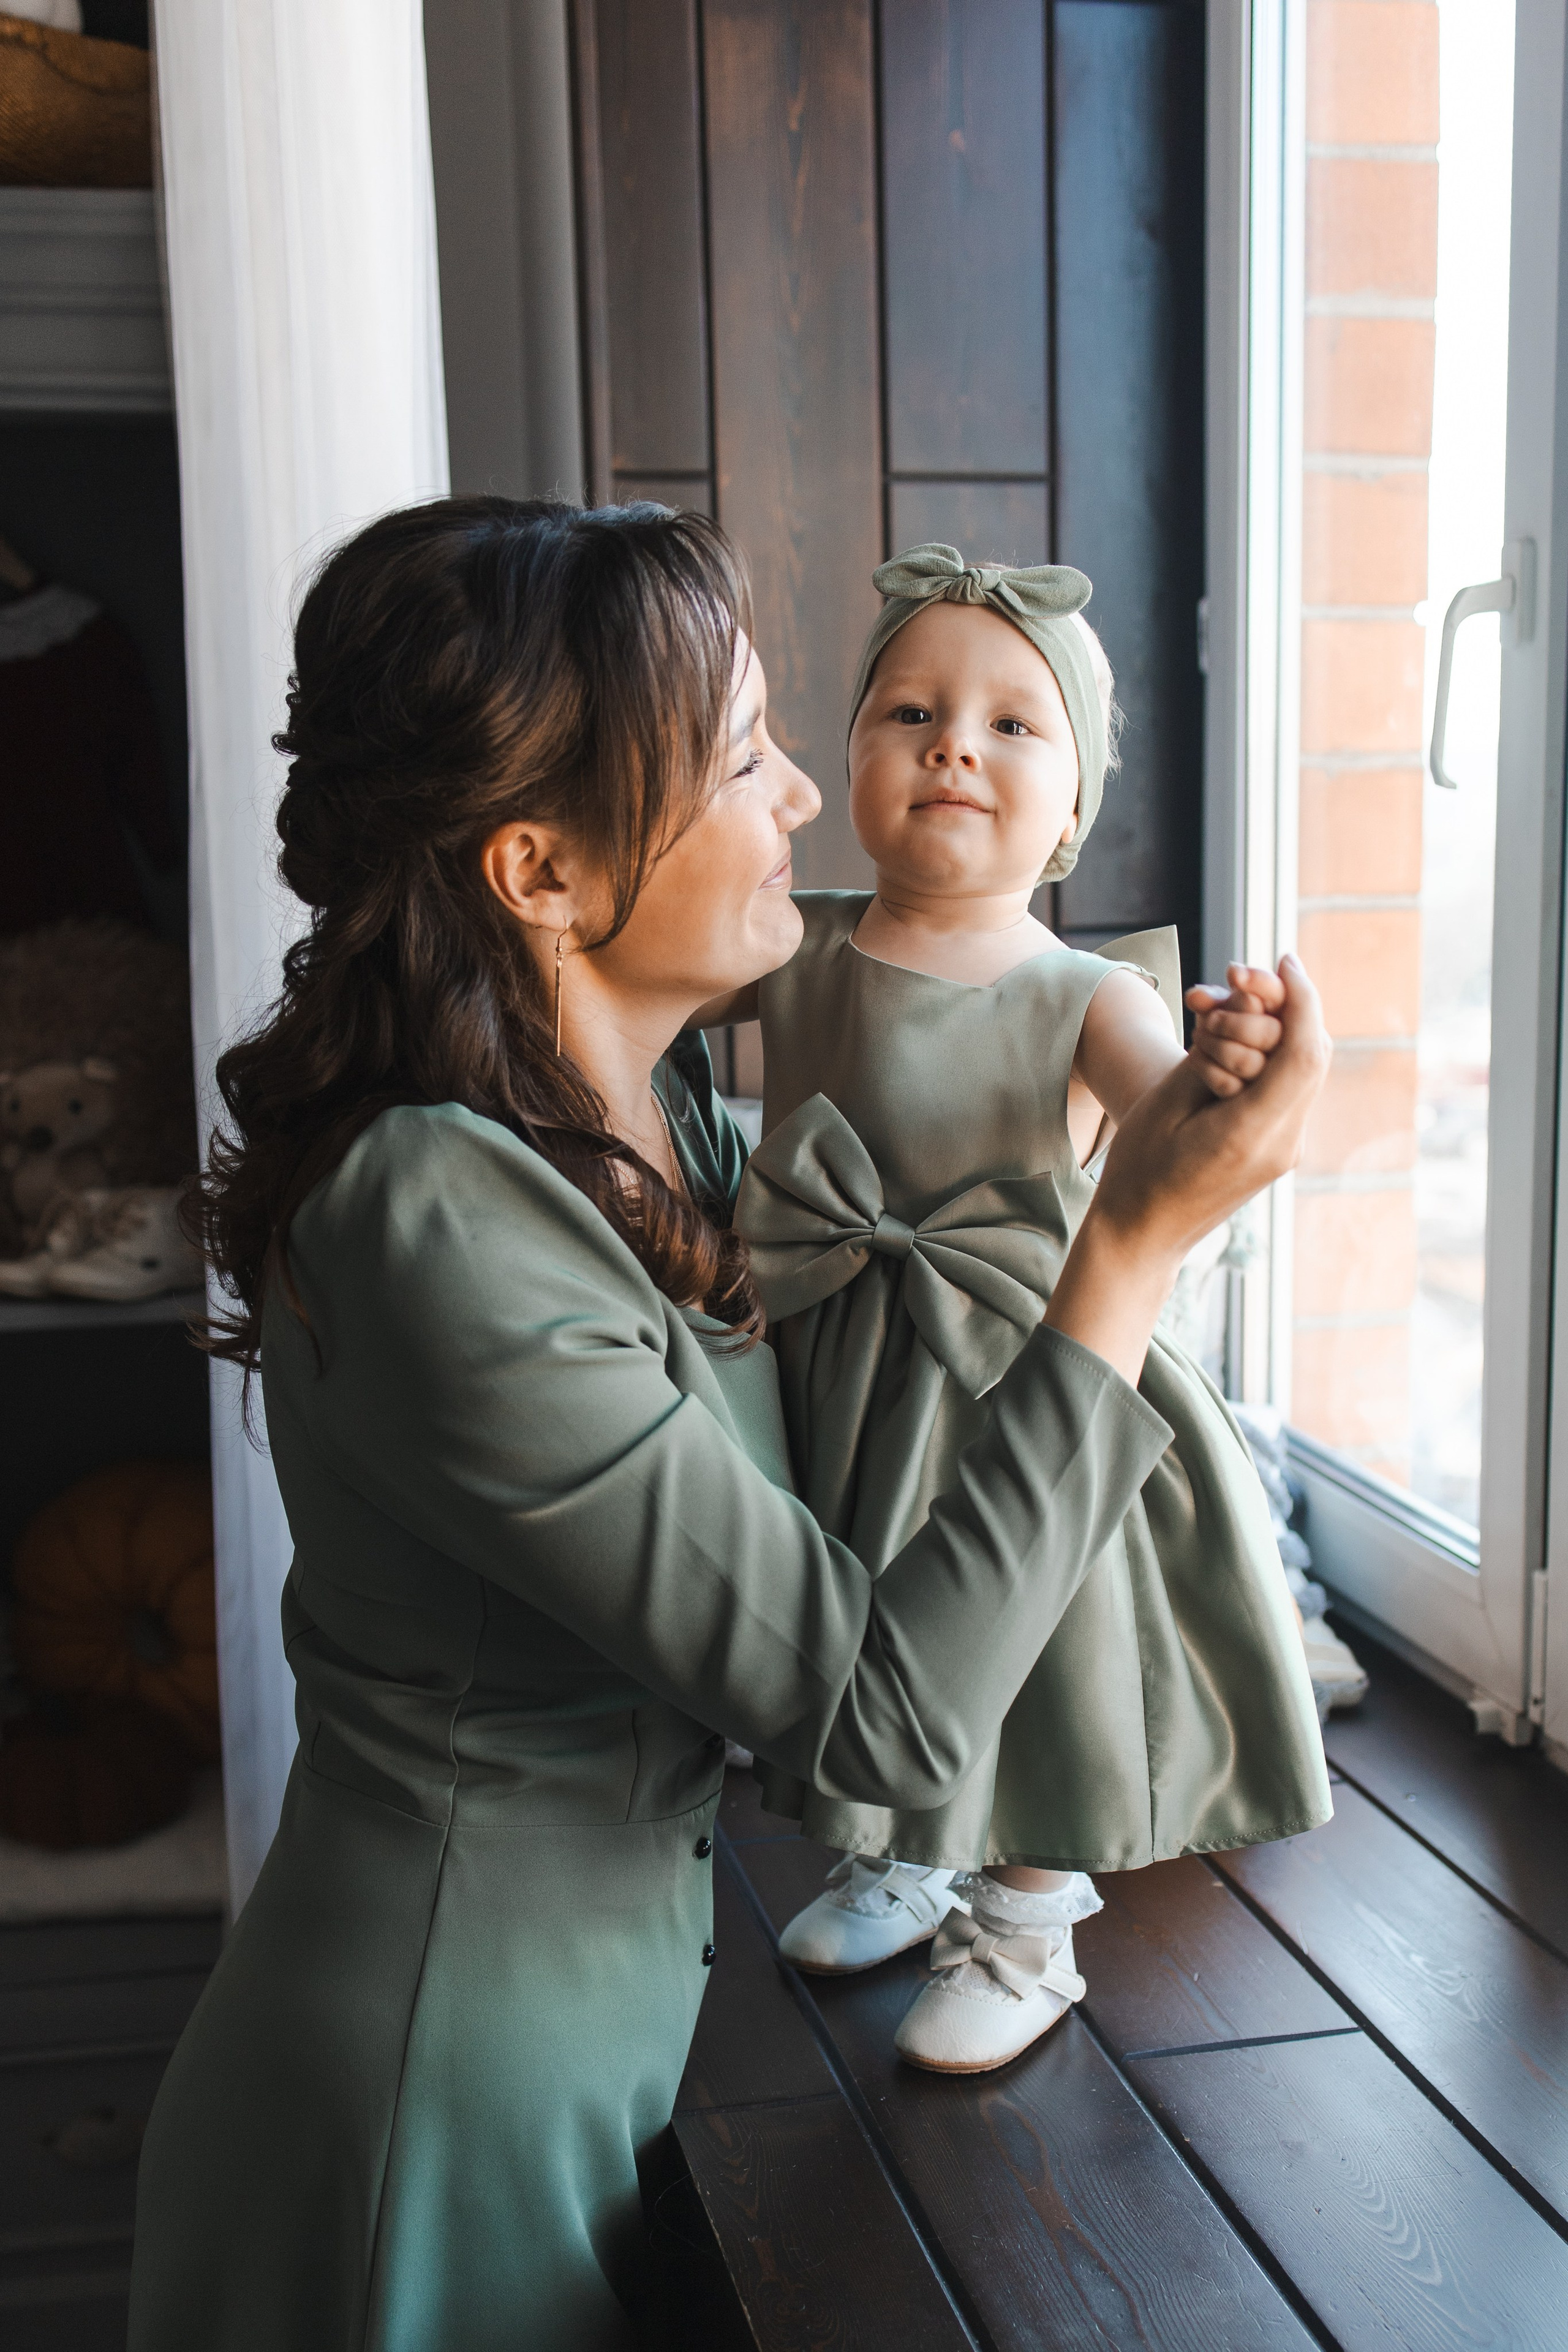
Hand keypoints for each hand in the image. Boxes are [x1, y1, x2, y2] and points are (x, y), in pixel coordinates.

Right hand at [1045, 956, 1329, 1381]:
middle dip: (1283, 1007)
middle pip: (1312, 1054)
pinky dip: (1267, 1059)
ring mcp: (1284, 1150)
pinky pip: (1286, 1090)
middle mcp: (1282, 1142)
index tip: (1283, 959)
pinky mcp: (1276, 1150)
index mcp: (1252, 1132)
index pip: (1302, 1051)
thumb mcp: (1168, 1100)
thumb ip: (1214, 1053)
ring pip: (1303, 1070)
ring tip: (1217, 1022)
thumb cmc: (1139, 1169)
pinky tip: (1230, 1048)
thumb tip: (1249, 1009)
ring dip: (1272, 1032)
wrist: (1141, 1235)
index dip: (1301, 996)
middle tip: (1237, 981)